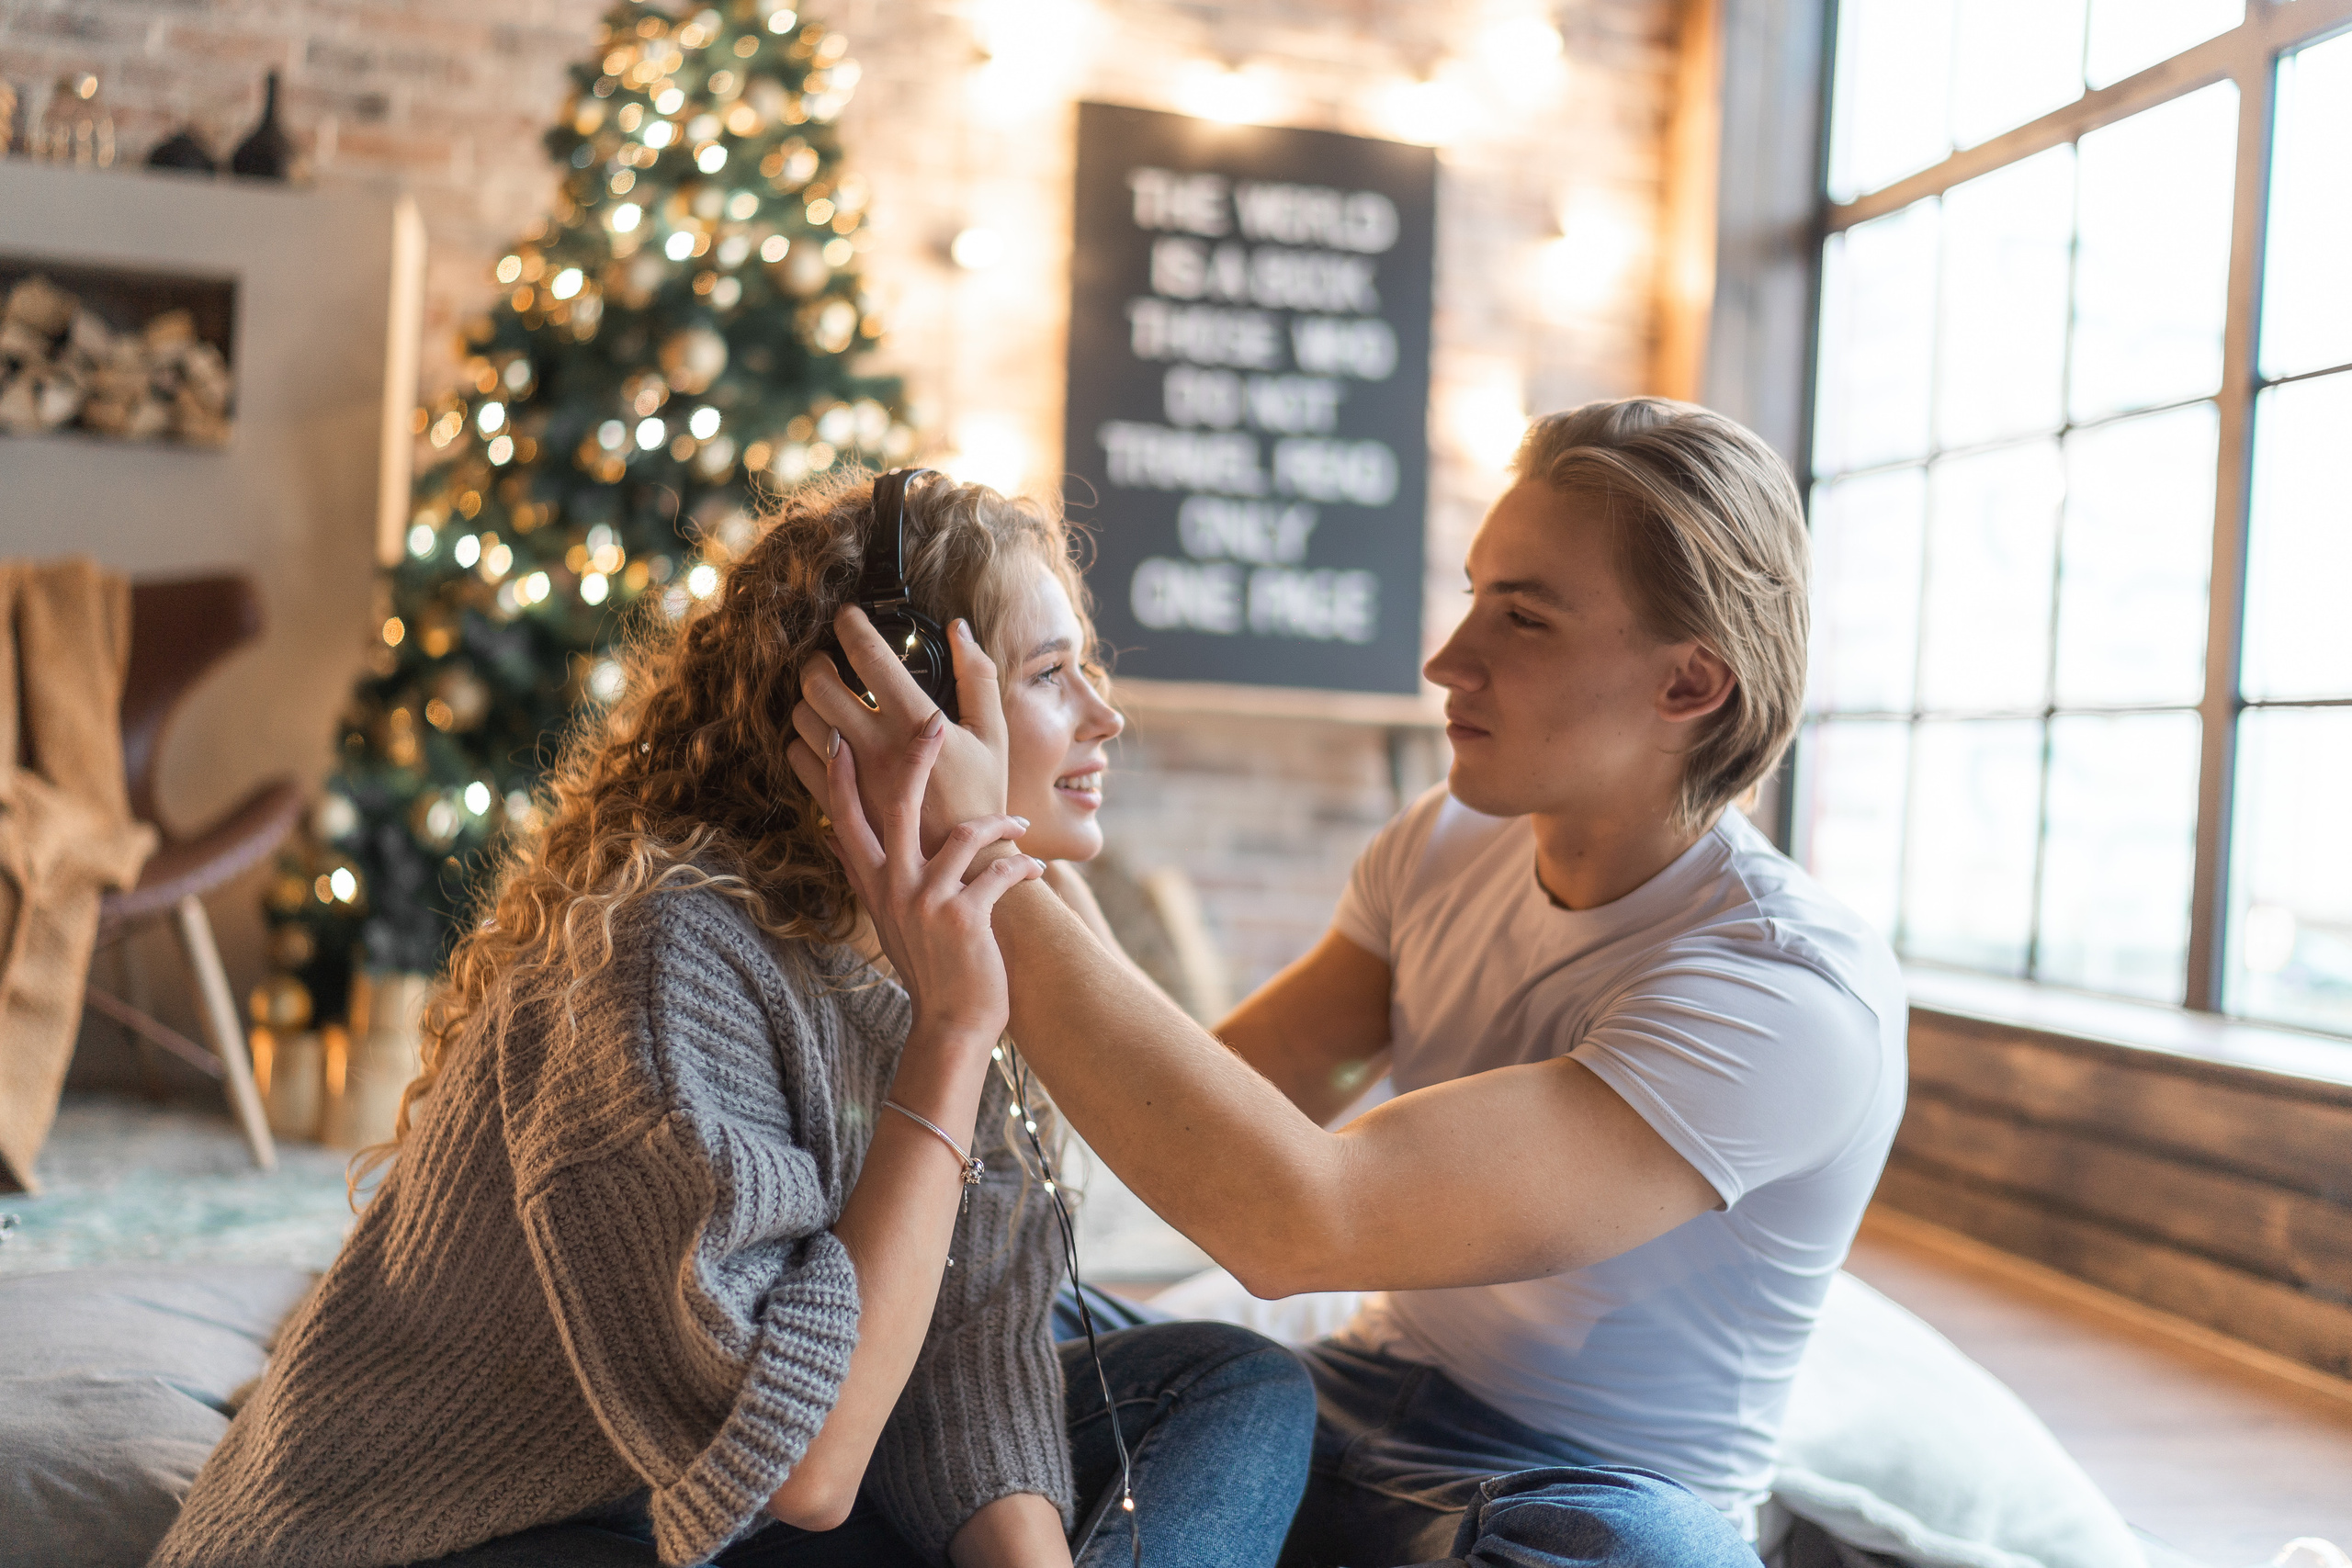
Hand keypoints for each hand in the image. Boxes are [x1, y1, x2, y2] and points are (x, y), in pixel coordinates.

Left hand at [788, 607, 1010, 859]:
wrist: (968, 869)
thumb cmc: (985, 797)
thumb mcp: (994, 734)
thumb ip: (978, 676)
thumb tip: (958, 628)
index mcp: (916, 724)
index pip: (870, 656)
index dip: (852, 625)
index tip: (848, 615)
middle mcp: (878, 748)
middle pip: (819, 685)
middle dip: (818, 662)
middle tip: (829, 660)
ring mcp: (853, 778)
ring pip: (803, 721)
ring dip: (810, 702)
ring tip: (829, 700)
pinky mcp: (839, 804)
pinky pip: (798, 760)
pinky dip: (805, 742)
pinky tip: (827, 739)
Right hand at [823, 704, 1042, 1042]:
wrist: (952, 1025)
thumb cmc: (929, 970)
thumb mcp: (886, 922)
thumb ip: (867, 877)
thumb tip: (834, 841)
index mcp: (874, 885)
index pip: (845, 821)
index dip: (838, 779)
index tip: (836, 739)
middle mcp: (894, 887)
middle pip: (898, 805)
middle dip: (918, 760)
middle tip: (934, 722)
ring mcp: (927, 901)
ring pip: (964, 835)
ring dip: (1002, 825)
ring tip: (1021, 828)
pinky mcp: (964, 917)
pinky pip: (1000, 871)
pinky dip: (1025, 866)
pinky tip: (1038, 870)